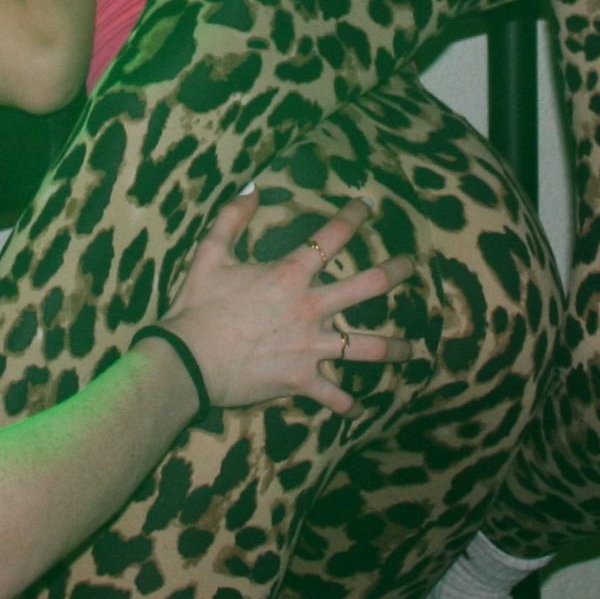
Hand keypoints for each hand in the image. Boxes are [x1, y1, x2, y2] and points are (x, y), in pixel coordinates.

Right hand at [156, 193, 409, 416]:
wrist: (188, 361)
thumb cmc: (198, 306)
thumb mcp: (210, 254)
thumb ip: (232, 218)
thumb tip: (252, 188)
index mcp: (290, 274)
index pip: (331, 237)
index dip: (353, 217)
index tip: (368, 207)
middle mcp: (311, 308)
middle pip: (368, 286)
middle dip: (394, 273)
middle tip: (411, 266)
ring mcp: (311, 346)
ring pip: (365, 346)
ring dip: (392, 347)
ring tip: (411, 349)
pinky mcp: (301, 380)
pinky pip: (332, 396)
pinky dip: (346, 405)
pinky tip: (358, 410)